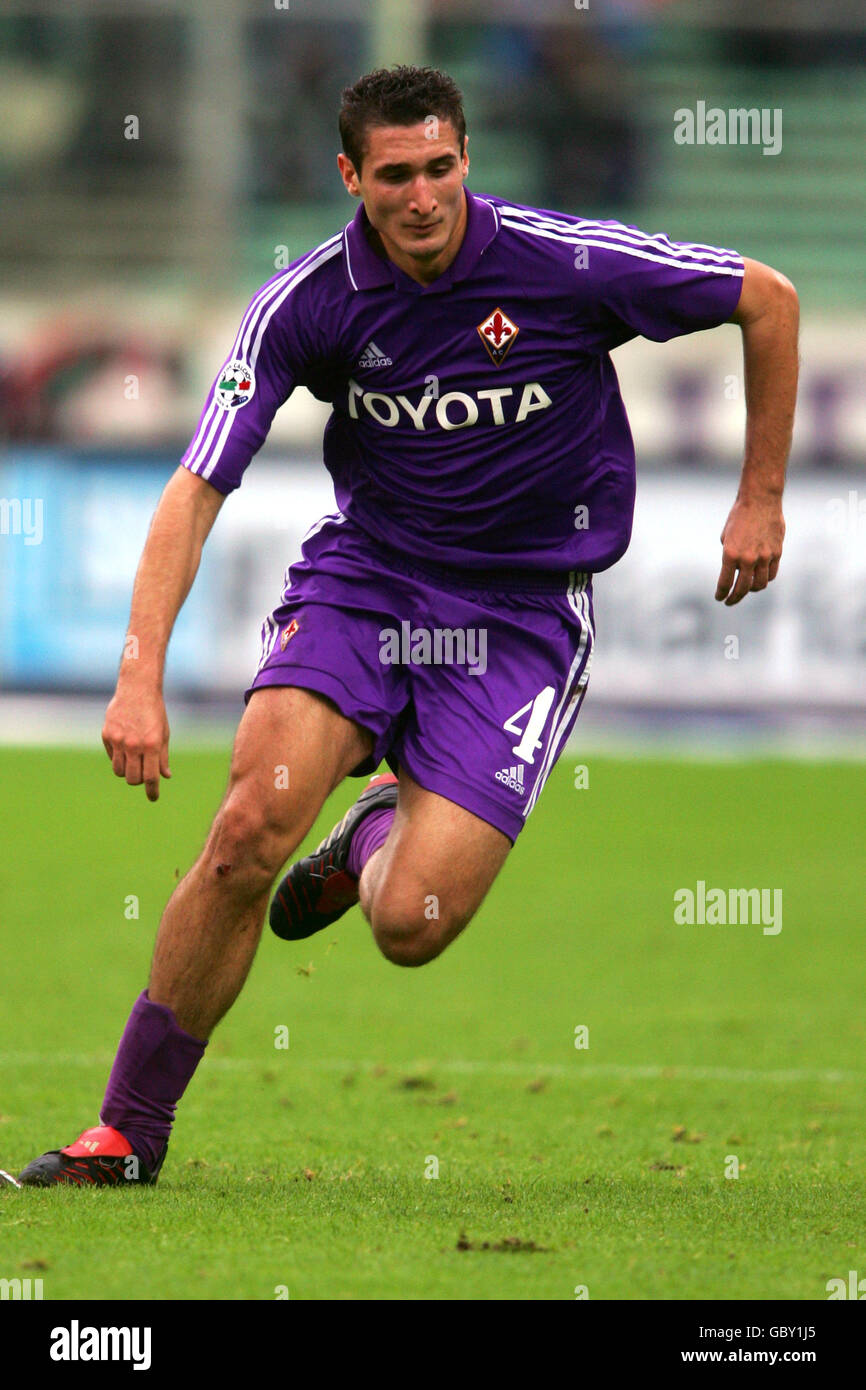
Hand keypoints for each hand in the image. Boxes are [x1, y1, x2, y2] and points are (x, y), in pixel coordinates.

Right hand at [102, 684, 171, 801]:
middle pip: (133, 779)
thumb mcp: (163, 734)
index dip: (152, 791)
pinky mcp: (107, 735)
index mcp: (152, 745)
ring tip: (134, 760)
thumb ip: (162, 757)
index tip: (153, 798)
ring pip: (119, 771)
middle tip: (143, 773)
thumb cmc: (154, 713)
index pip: (151, 777)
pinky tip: (125, 746)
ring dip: (127, 771)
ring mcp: (118, 740)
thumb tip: (165, 776)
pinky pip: (112, 756)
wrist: (137, 689)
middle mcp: (134, 745)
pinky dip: (118, 757)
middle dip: (139, 781)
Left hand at [715, 494, 784, 605]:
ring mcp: (764, 557)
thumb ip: (729, 555)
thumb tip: (734, 570)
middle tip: (730, 601)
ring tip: (746, 589)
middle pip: (741, 589)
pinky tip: (759, 579)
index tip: (719, 598)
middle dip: (734, 598)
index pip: (725, 583)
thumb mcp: (726, 537)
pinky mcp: (777, 553)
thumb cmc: (739, 516)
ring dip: (750, 590)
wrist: (760, 500)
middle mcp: (747, 558)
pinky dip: (764, 579)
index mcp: (730, 554)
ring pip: (759, 585)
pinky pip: (771, 574)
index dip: (721, 594)